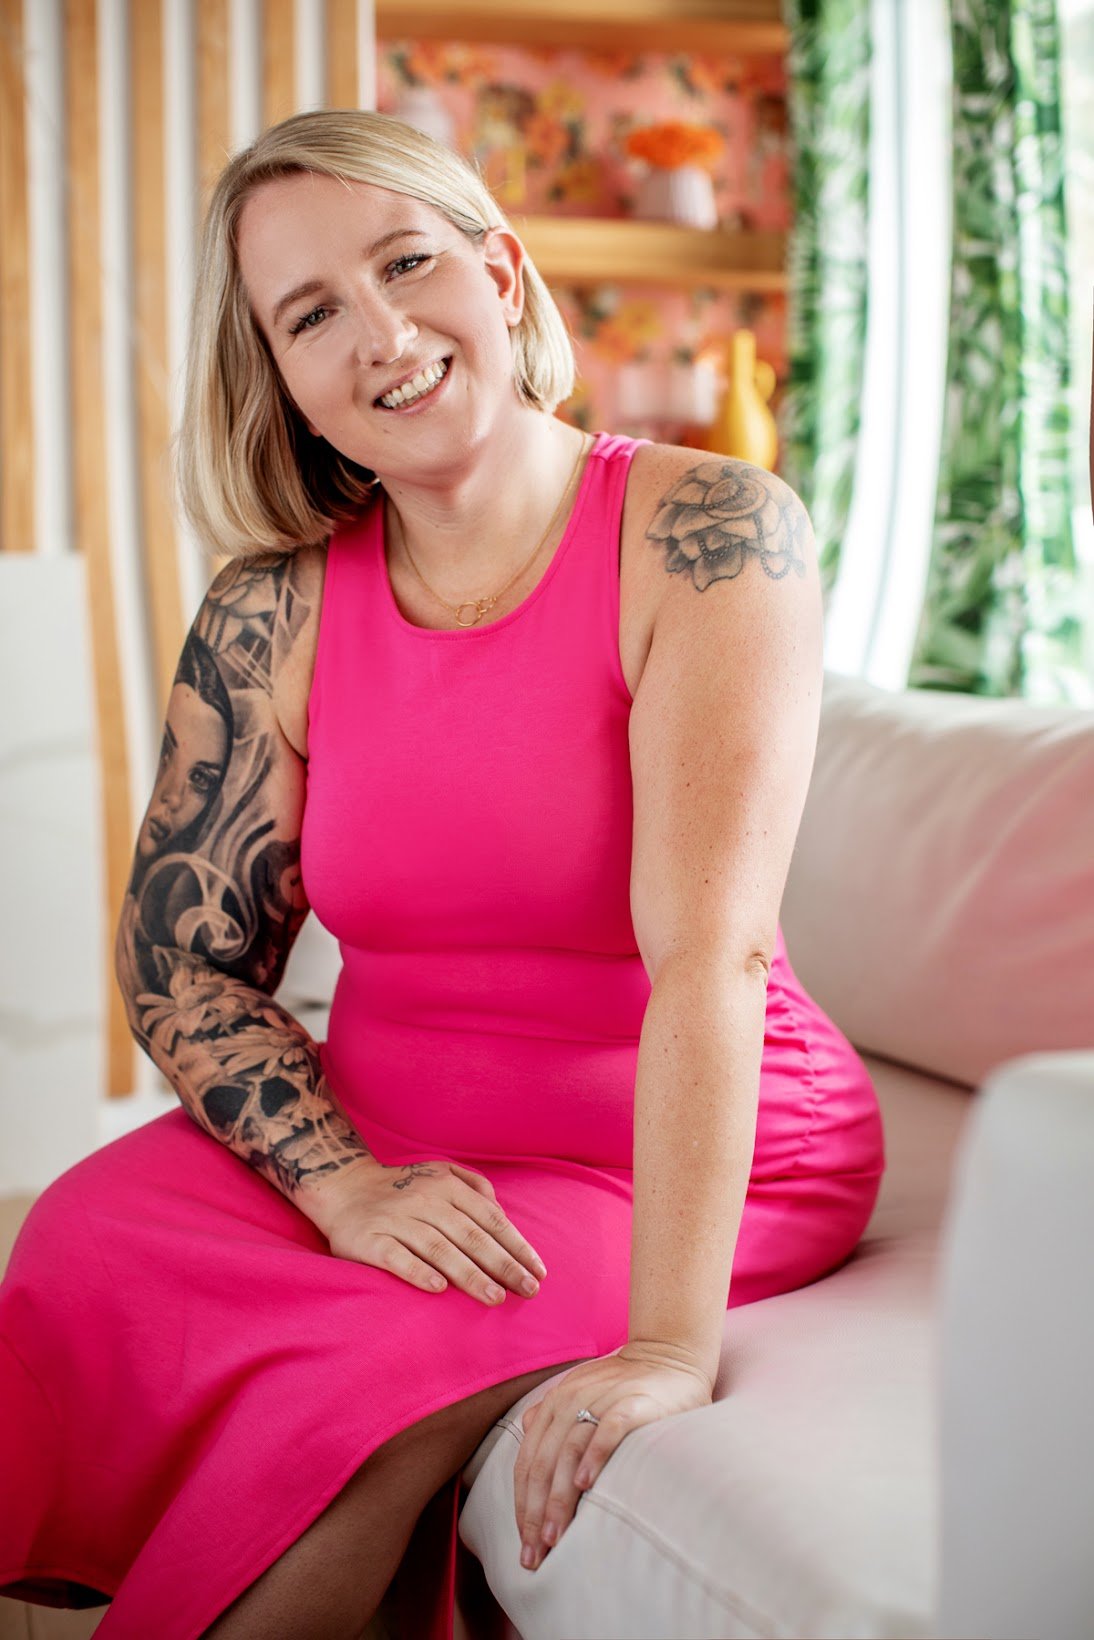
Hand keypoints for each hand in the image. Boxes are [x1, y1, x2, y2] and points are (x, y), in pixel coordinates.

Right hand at [298, 1155, 546, 1305]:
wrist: (342, 1187)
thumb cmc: (402, 1188)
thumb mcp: (441, 1174)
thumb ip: (475, 1188)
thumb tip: (504, 1215)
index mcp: (446, 1186)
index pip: (489, 1219)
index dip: (516, 1245)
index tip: (538, 1271)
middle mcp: (424, 1200)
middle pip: (470, 1235)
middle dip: (502, 1264)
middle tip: (527, 1290)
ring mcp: (396, 1220)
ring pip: (438, 1248)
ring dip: (468, 1274)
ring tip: (494, 1298)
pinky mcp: (369, 1240)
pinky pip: (396, 1257)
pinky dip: (418, 1272)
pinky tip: (439, 1289)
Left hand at [513, 1340, 713, 1571]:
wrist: (670, 1353)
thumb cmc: (624, 1383)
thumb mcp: (581, 1391)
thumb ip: (552, 1413)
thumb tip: (526, 1428)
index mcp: (554, 1405)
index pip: (528, 1462)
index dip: (522, 1505)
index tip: (525, 1544)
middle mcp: (570, 1401)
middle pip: (543, 1463)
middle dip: (535, 1514)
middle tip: (535, 1556)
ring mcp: (601, 1400)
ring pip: (569, 1453)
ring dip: (558, 1497)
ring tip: (554, 1536)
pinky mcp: (632, 1403)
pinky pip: (608, 1430)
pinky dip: (594, 1456)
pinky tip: (585, 1485)